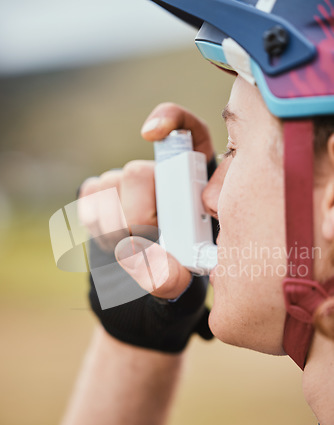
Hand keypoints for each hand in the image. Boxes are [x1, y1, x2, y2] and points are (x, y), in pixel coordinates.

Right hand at [78, 103, 213, 351]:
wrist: (139, 303)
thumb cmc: (172, 289)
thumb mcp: (181, 291)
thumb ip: (173, 283)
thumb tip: (164, 272)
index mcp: (197, 188)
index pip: (190, 133)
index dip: (172, 120)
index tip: (152, 133)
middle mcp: (161, 178)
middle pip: (140, 171)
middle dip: (138, 214)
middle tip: (146, 241)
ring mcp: (127, 187)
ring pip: (110, 185)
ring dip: (114, 227)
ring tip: (130, 251)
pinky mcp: (99, 198)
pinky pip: (89, 197)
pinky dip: (96, 225)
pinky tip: (111, 243)